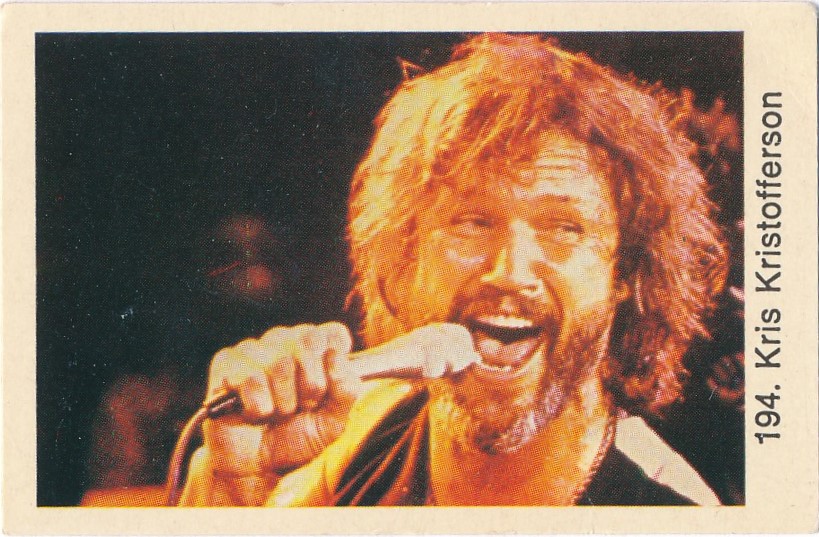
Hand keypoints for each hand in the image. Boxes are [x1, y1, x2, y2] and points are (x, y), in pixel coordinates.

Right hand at [203, 322, 477, 478]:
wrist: (261, 464)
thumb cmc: (299, 436)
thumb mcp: (336, 418)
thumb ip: (346, 388)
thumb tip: (338, 356)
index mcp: (315, 348)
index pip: (334, 333)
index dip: (336, 361)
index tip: (328, 391)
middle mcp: (286, 340)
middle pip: (308, 341)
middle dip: (311, 386)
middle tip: (302, 406)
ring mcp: (255, 348)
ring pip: (279, 360)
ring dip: (284, 401)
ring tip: (278, 414)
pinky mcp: (227, 363)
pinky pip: (250, 375)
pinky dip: (259, 405)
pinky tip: (256, 414)